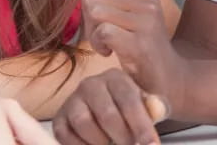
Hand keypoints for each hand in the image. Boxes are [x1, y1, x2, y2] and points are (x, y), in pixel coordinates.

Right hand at [52, 68, 167, 144]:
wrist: (111, 113)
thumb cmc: (130, 112)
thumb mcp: (147, 106)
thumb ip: (155, 107)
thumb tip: (156, 109)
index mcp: (115, 78)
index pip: (129, 101)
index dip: (141, 127)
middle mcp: (91, 84)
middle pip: (107, 114)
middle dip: (122, 138)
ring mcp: (73, 100)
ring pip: (83, 123)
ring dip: (101, 142)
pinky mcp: (60, 117)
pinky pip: (64, 134)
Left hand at [80, 0, 189, 112]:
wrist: (169, 80)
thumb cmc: (142, 48)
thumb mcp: (129, 16)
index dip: (91, 1)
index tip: (102, 19)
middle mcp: (146, 2)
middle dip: (88, 20)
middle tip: (103, 37)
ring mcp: (145, 22)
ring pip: (94, 11)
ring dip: (92, 33)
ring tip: (106, 44)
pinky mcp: (140, 43)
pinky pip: (103, 30)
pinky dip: (98, 43)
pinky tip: (109, 52)